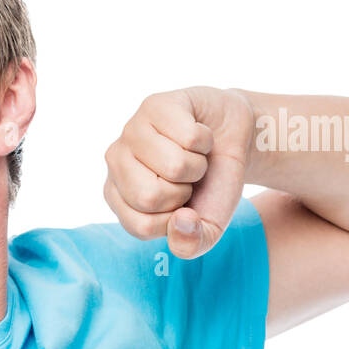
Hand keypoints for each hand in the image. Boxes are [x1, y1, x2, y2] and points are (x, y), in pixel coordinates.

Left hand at [103, 86, 255, 258]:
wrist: (233, 141)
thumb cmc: (211, 185)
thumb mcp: (207, 227)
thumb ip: (192, 243)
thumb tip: (179, 222)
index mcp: (118, 197)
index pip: (142, 226)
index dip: (176, 220)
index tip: (182, 204)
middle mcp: (115, 162)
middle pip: (150, 196)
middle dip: (184, 191)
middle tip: (187, 177)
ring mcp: (131, 130)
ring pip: (173, 165)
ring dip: (197, 164)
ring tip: (192, 155)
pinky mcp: (154, 105)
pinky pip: (189, 137)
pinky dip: (205, 140)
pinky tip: (197, 134)